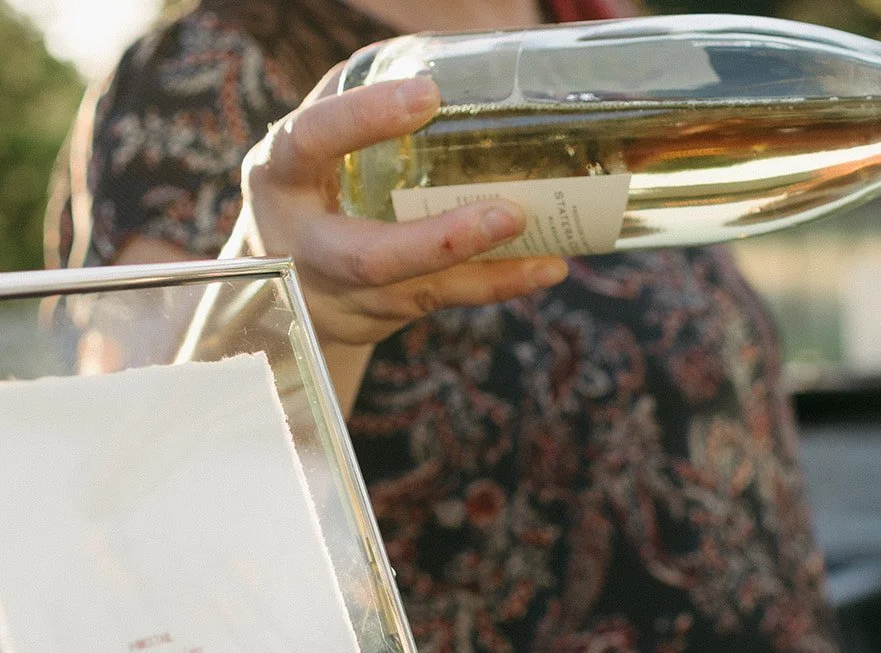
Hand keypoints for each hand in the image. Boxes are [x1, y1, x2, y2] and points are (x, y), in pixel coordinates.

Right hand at [226, 67, 568, 411]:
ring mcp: (347, 291)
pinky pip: (447, 298)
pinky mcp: (385, 312)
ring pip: (419, 288)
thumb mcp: (313, 143)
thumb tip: (430, 60)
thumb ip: (355, 100)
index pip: (312, 140)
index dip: (364, 119)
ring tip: (548, 248)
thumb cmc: (310, 186)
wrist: (282, 283)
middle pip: (369, 255)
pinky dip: (500, 282)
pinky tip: (546, 267)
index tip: (427, 96)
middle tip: (508, 213)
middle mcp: (307, 244)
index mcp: (282, 175)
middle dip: (441, 241)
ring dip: (488, 269)